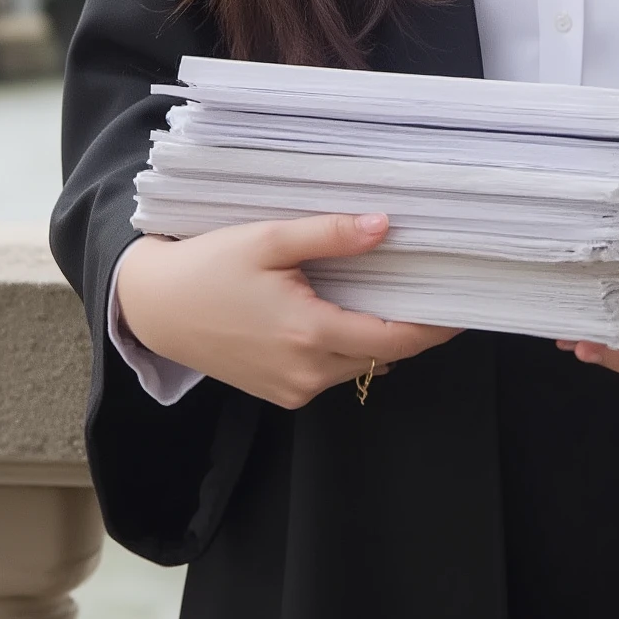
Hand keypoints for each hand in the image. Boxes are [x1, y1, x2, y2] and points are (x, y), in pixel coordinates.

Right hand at [115, 213, 459, 408]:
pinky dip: (350, 345)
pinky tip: (348, 311)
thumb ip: (329, 234)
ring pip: (359, 364)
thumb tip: (385, 225)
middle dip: (413, 327)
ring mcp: (293, 389)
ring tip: (396, 293)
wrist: (153, 309)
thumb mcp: (268, 239)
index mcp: (309, 333)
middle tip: (437, 288)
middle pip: (383, 354)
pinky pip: (332, 371)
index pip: (394, 339)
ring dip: (379, 335)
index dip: (435, 326)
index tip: (464, 307)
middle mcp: (306, 372)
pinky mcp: (281, 393)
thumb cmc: (206, 268)